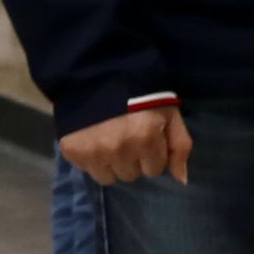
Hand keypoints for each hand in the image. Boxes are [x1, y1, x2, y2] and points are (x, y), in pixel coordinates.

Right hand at [59, 105, 190, 185]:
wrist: (97, 73)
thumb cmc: (141, 92)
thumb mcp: (170, 113)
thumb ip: (180, 145)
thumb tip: (181, 180)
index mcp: (145, 138)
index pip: (154, 169)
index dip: (152, 153)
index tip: (146, 136)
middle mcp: (119, 150)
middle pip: (132, 175)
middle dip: (133, 159)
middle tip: (126, 135)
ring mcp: (94, 153)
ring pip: (109, 178)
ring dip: (112, 163)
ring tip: (110, 139)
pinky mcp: (72, 152)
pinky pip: (88, 171)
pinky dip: (92, 159)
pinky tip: (94, 139)